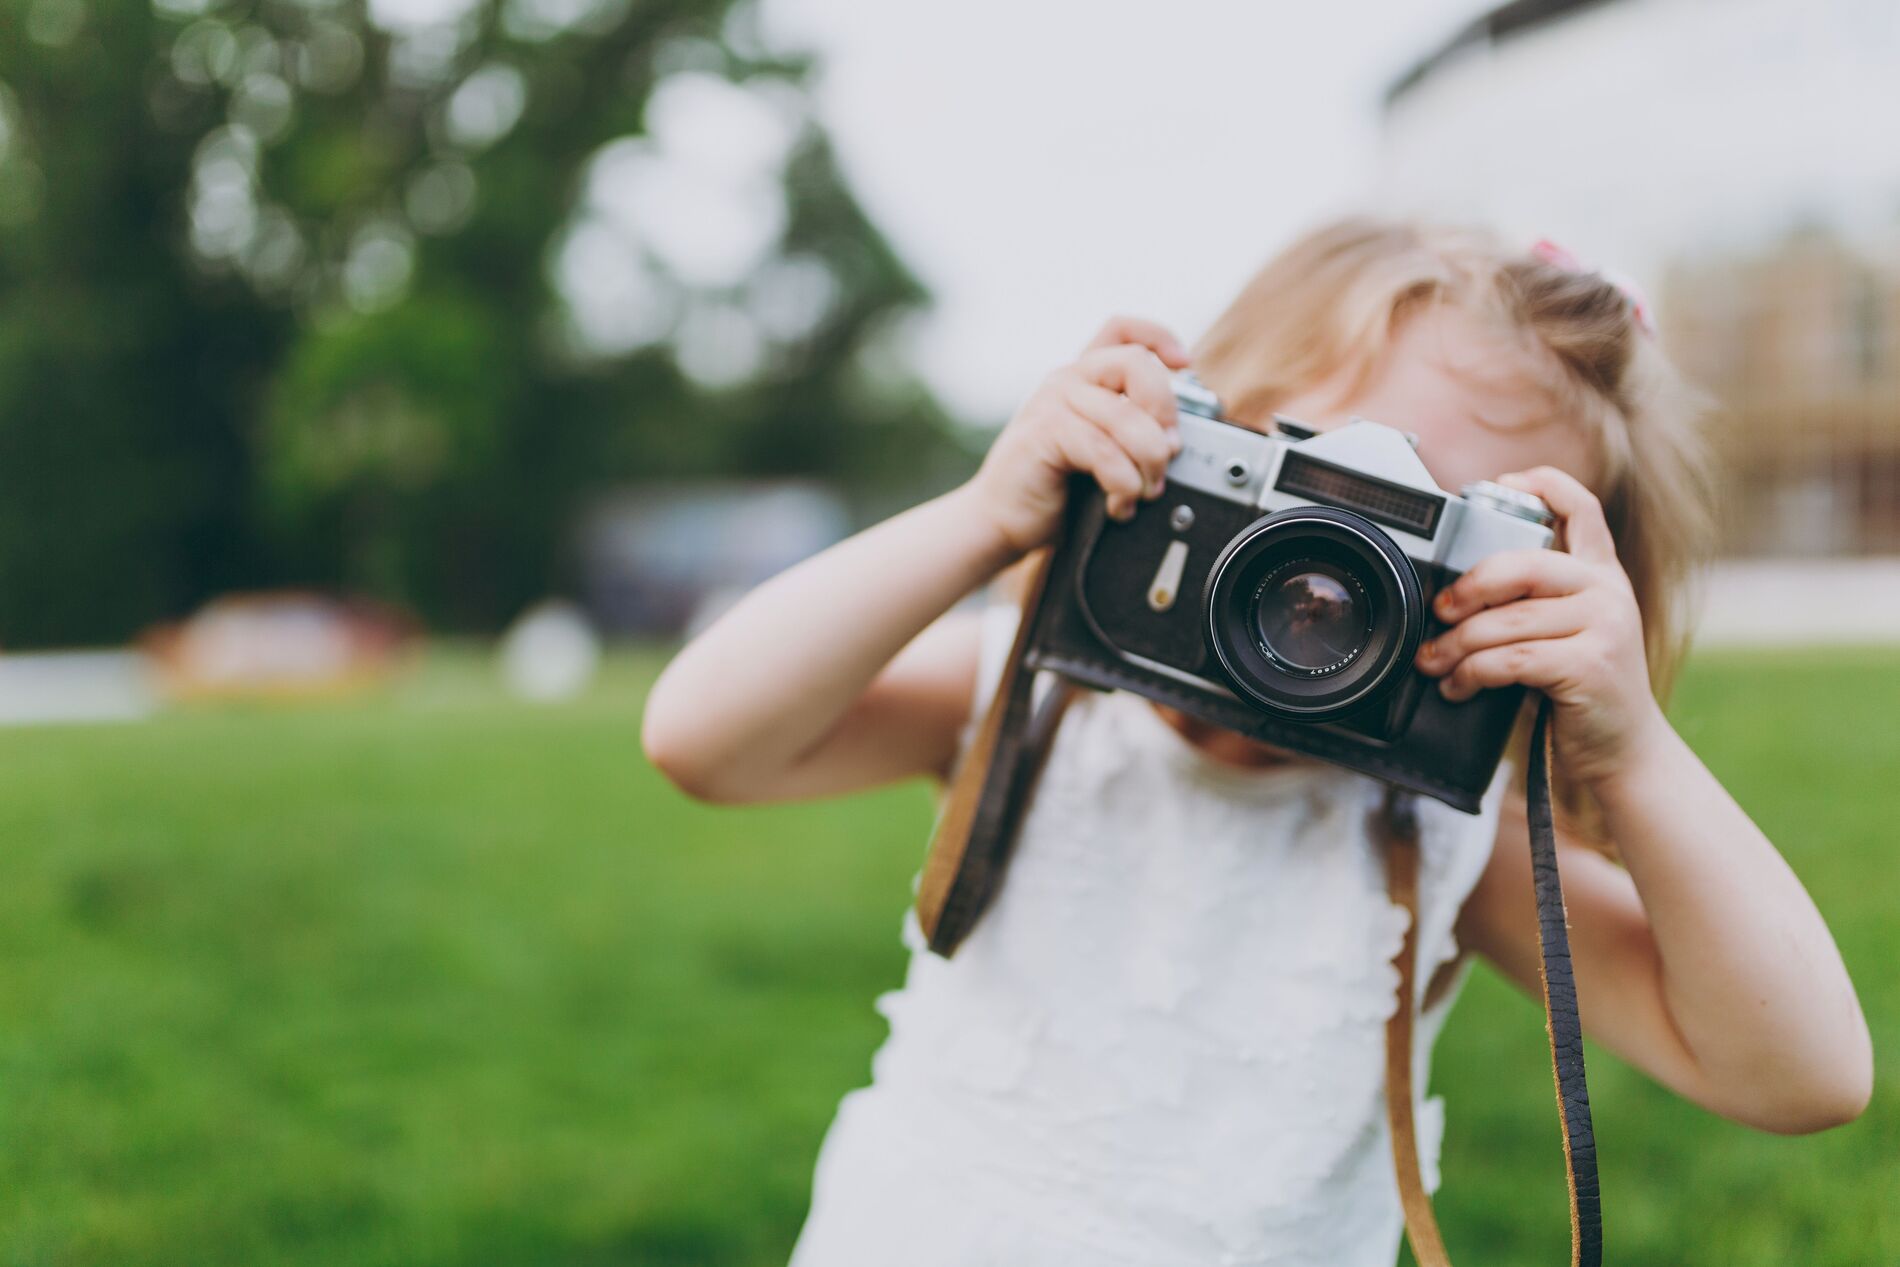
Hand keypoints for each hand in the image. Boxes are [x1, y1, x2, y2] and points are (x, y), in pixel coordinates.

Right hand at [965, 315, 1189, 557]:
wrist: (1000, 521)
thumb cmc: (1053, 490)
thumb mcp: (1103, 454)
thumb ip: (1132, 434)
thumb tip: (1176, 441)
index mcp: (1084, 378)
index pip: (1122, 329)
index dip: (1160, 337)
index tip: (1184, 365)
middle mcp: (1068, 380)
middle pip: (1136, 363)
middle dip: (1165, 411)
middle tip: (1167, 453)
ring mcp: (1053, 402)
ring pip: (1126, 416)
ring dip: (1148, 462)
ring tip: (1144, 492)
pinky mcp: (1043, 432)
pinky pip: (1104, 450)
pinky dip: (1123, 483)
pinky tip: (1119, 504)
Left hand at [1411, 466, 1667, 785]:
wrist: (1622, 751)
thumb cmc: (1579, 690)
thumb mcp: (1565, 632)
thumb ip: (1531, 601)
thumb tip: (1451, 593)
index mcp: (1600, 574)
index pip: (1581, 507)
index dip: (1541, 483)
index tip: (1499, 483)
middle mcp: (1607, 591)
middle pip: (1522, 564)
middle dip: (1468, 587)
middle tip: (1438, 612)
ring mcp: (1605, 626)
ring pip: (1508, 620)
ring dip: (1457, 645)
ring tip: (1435, 664)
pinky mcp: (1591, 665)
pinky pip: (1512, 659)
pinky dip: (1474, 674)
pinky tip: (1459, 687)